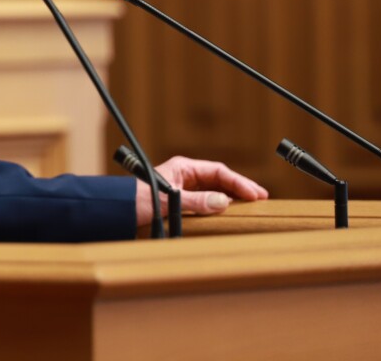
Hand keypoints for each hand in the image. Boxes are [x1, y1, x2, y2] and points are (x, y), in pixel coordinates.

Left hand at [135, 156, 268, 226]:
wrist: (118, 210)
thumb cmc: (138, 200)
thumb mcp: (169, 199)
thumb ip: (196, 201)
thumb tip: (223, 202)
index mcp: (183, 167)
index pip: (218, 171)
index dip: (239, 182)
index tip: (255, 194)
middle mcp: (185, 176)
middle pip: (219, 180)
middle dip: (240, 189)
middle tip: (262, 200)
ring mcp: (183, 188)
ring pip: (214, 191)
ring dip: (231, 198)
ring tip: (251, 207)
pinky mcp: (180, 202)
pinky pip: (205, 202)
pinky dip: (219, 206)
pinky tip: (230, 214)